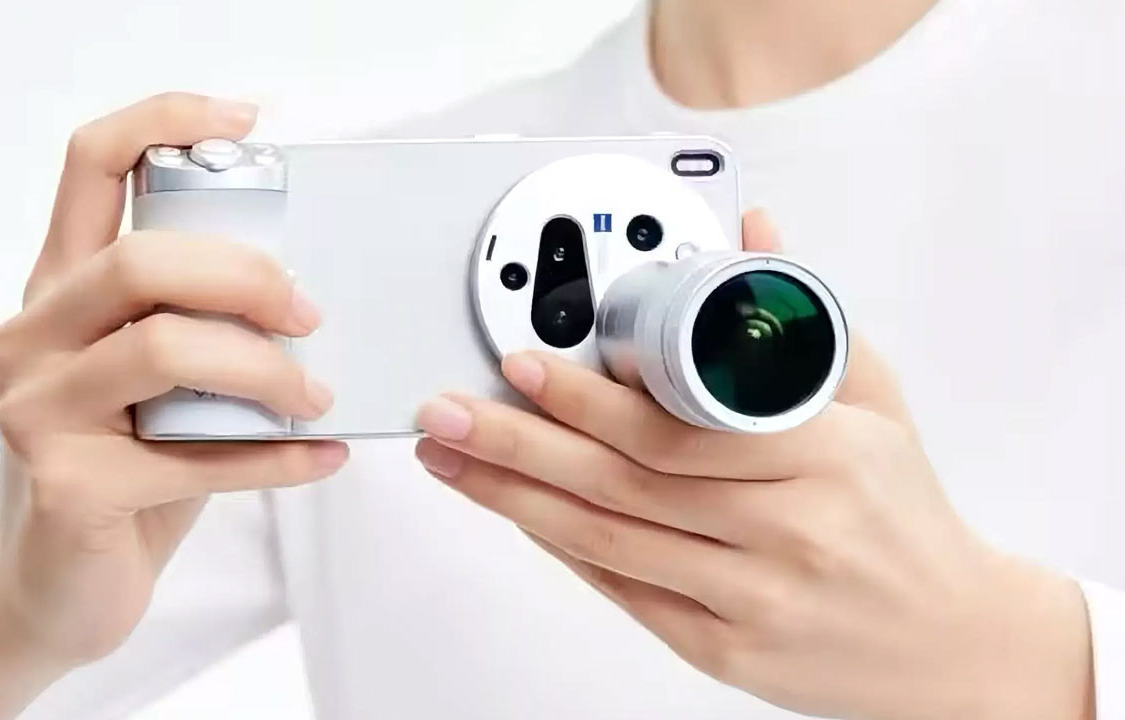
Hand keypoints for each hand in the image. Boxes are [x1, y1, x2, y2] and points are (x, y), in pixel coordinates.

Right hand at [0, 93, 347, 665]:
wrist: (59, 587)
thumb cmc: (125, 468)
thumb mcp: (155, 383)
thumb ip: (201, 326)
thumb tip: (310, 295)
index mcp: (60, 290)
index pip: (89, 166)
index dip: (164, 122)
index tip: (248, 121)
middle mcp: (33, 336)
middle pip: (140, 261)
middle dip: (246, 278)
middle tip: (308, 316)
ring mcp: (37, 411)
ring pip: (165, 352)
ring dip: (267, 374)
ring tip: (318, 400)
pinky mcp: (67, 486)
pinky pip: (195, 458)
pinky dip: (276, 458)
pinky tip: (322, 458)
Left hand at [413, 213, 1093, 719]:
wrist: (953, 643)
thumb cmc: (906, 514)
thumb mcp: (876, 402)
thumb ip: (802, 316)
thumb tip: (752, 233)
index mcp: (822, 457)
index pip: (676, 427)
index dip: (587, 399)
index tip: (521, 365)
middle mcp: (784, 531)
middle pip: (622, 483)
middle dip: (516, 444)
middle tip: (445, 415)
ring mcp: (750, 597)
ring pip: (607, 540)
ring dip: (515, 497)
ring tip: (453, 462)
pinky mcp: (724, 650)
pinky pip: (625, 590)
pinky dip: (563, 547)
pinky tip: (516, 512)